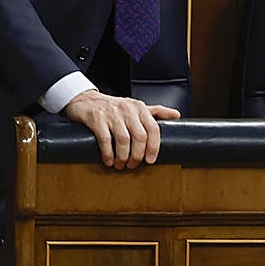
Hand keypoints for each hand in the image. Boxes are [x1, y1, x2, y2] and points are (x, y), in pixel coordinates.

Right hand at [63, 89, 180, 168]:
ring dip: (123, 157)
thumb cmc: (115, 107)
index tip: (151, 160)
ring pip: (124, 139)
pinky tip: (109, 161)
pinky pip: (105, 139)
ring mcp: (112, 114)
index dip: (154, 146)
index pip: (153, 128)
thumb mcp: (137, 107)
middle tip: (133, 165)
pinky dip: (108, 154)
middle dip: (138, 155)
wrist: (87, 100)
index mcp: (140, 108)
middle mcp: (128, 109)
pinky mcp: (97, 119)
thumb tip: (177, 115)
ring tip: (121, 165)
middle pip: (140, 136)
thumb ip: (156, 112)